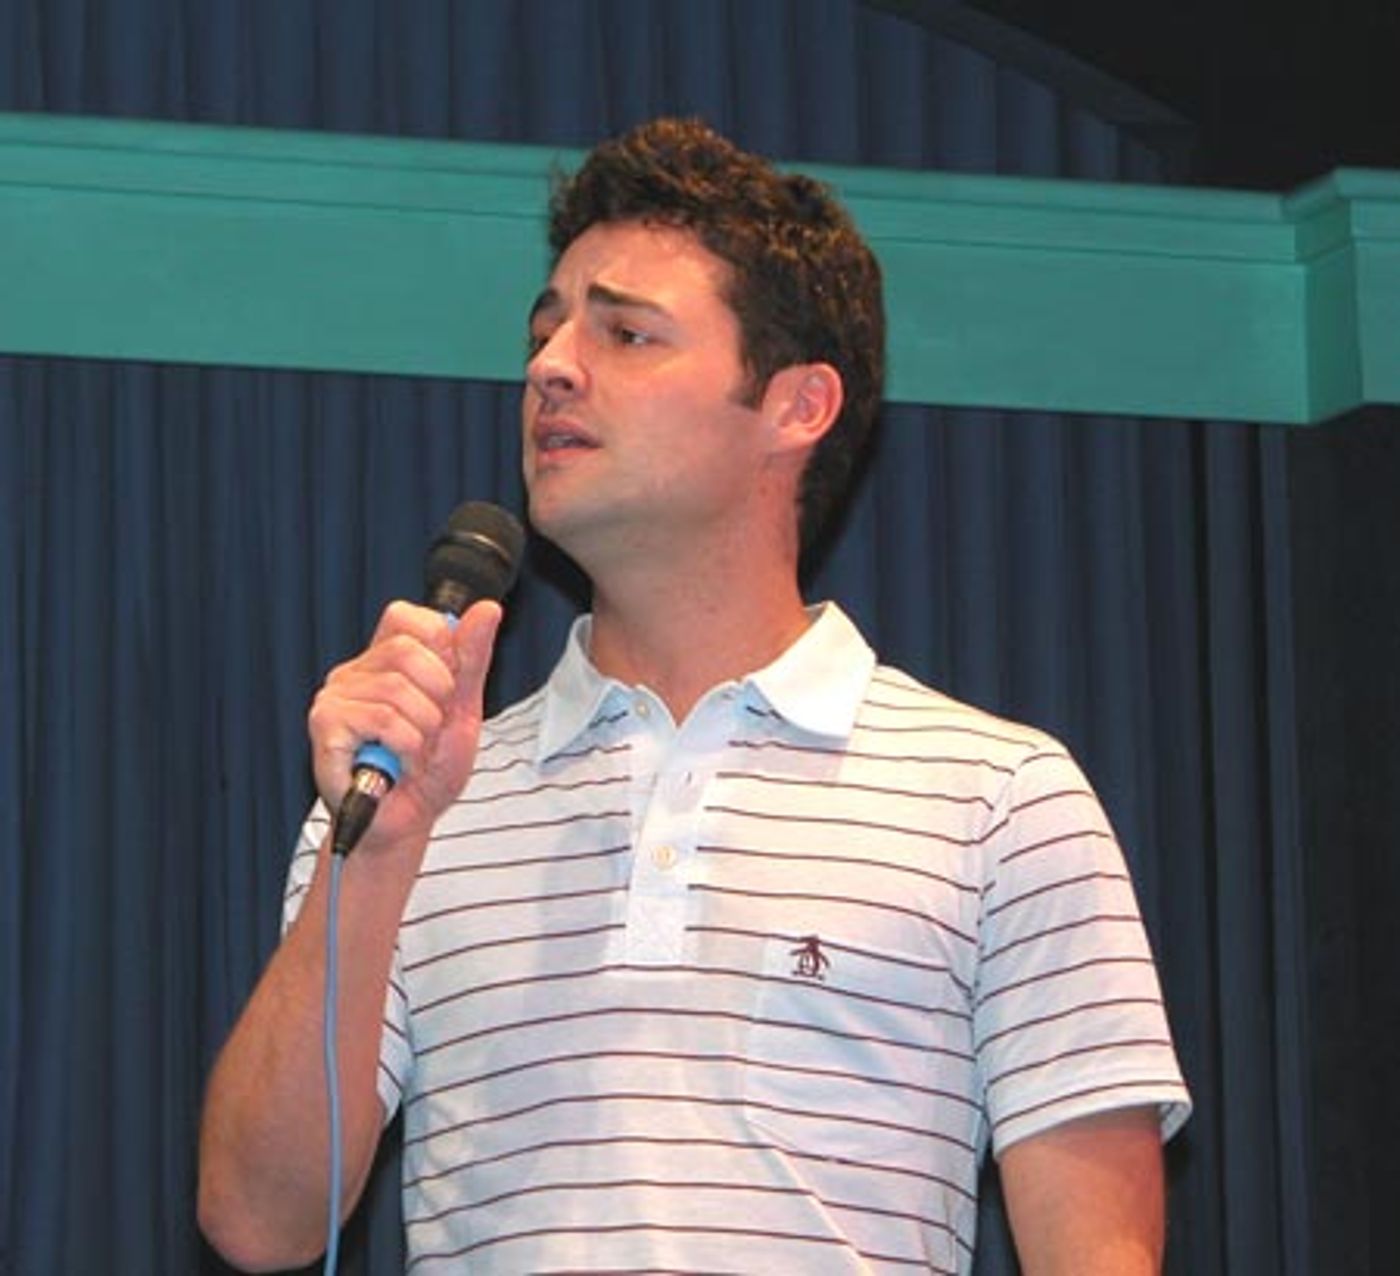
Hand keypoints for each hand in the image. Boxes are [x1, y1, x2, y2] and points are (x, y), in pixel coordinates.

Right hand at [307, 598, 502, 855]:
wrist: (407, 822)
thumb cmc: (429, 770)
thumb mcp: (464, 710)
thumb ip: (473, 659)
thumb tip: (488, 609)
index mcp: (385, 661)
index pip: (409, 617)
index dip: (439, 650)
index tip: (444, 691)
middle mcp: (355, 671)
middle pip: (408, 650)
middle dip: (436, 698)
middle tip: (429, 730)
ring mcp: (335, 697)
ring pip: (397, 689)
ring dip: (422, 731)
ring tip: (411, 752)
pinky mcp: (325, 725)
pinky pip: (382, 719)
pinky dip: (404, 747)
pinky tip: (394, 763)